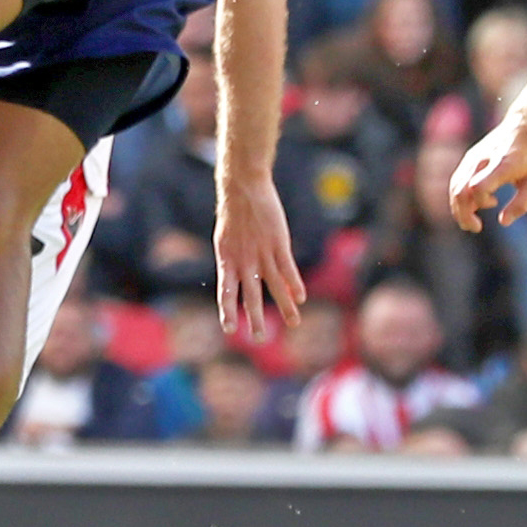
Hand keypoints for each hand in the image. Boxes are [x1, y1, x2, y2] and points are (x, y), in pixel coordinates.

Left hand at [213, 175, 303, 344]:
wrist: (242, 187)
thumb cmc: (234, 213)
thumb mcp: (227, 238)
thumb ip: (234, 260)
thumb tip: (240, 278)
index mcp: (226, 259)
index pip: (225, 291)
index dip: (228, 310)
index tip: (229, 329)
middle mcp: (243, 260)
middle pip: (251, 295)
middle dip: (255, 318)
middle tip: (259, 339)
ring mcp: (261, 252)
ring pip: (274, 285)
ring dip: (284, 306)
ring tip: (294, 324)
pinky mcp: (278, 243)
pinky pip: (287, 268)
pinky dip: (294, 283)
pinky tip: (301, 297)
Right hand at [448, 117, 526, 231]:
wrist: (520, 129)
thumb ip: (520, 205)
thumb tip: (502, 222)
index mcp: (500, 165)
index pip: (478, 186)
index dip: (480, 201)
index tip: (494, 205)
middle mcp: (481, 161)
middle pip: (460, 190)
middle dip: (463, 213)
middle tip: (475, 228)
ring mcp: (471, 159)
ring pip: (455, 187)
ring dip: (459, 208)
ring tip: (472, 222)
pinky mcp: (467, 160)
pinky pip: (456, 182)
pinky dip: (461, 198)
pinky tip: (477, 204)